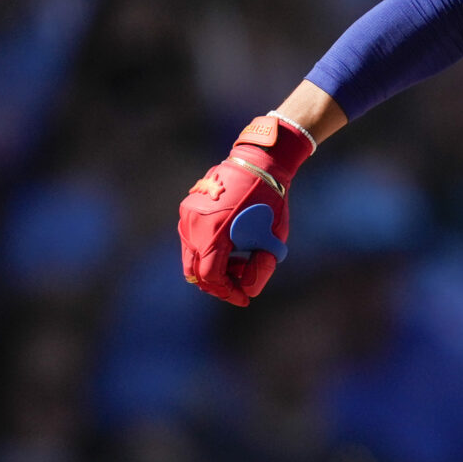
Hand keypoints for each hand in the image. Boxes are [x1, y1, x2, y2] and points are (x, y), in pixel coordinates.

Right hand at [178, 113, 314, 305]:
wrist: (258, 163)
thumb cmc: (271, 200)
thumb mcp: (274, 238)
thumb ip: (262, 267)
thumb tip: (248, 290)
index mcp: (214, 231)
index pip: (211, 276)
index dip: (227, 292)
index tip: (243, 298)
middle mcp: (194, 224)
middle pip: (196, 271)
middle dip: (218, 284)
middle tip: (240, 287)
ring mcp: (187, 216)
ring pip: (192, 257)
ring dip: (214, 267)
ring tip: (241, 261)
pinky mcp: (188, 209)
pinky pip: (193, 240)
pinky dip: (209, 251)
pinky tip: (233, 247)